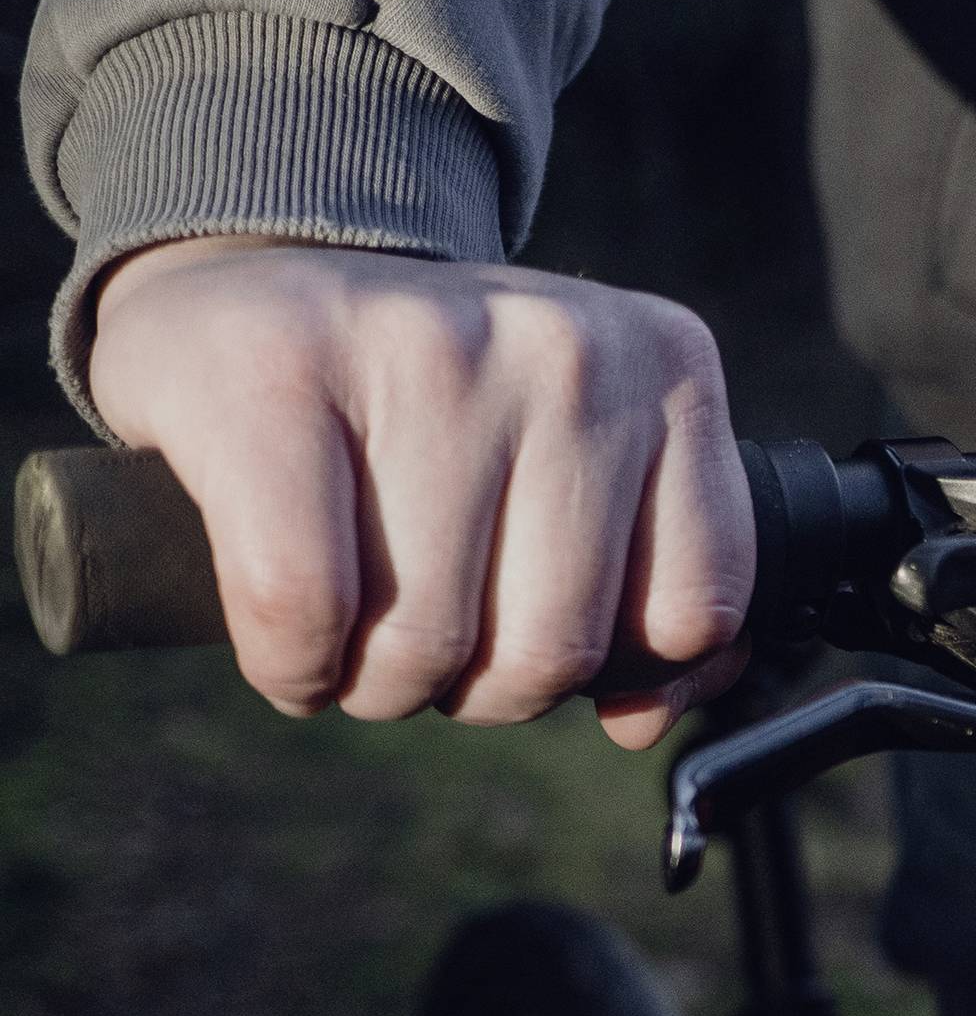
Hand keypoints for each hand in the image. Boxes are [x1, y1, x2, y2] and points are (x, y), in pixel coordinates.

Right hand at [89, 237, 752, 746]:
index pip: (697, 614)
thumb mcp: (575, 477)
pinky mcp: (280, 371)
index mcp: (665, 367)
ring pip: (432, 646)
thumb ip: (649, 600)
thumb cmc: (428, 424)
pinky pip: (306, 610)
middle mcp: (566, 346)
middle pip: (559, 649)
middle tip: (427, 637)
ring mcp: (429, 346)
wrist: (238, 295)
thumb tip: (642, 720)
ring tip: (355, 627)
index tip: (536, 627)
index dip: (608, 669)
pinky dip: (291, 665)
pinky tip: (291, 639)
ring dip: (379, 685)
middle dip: (480, 691)